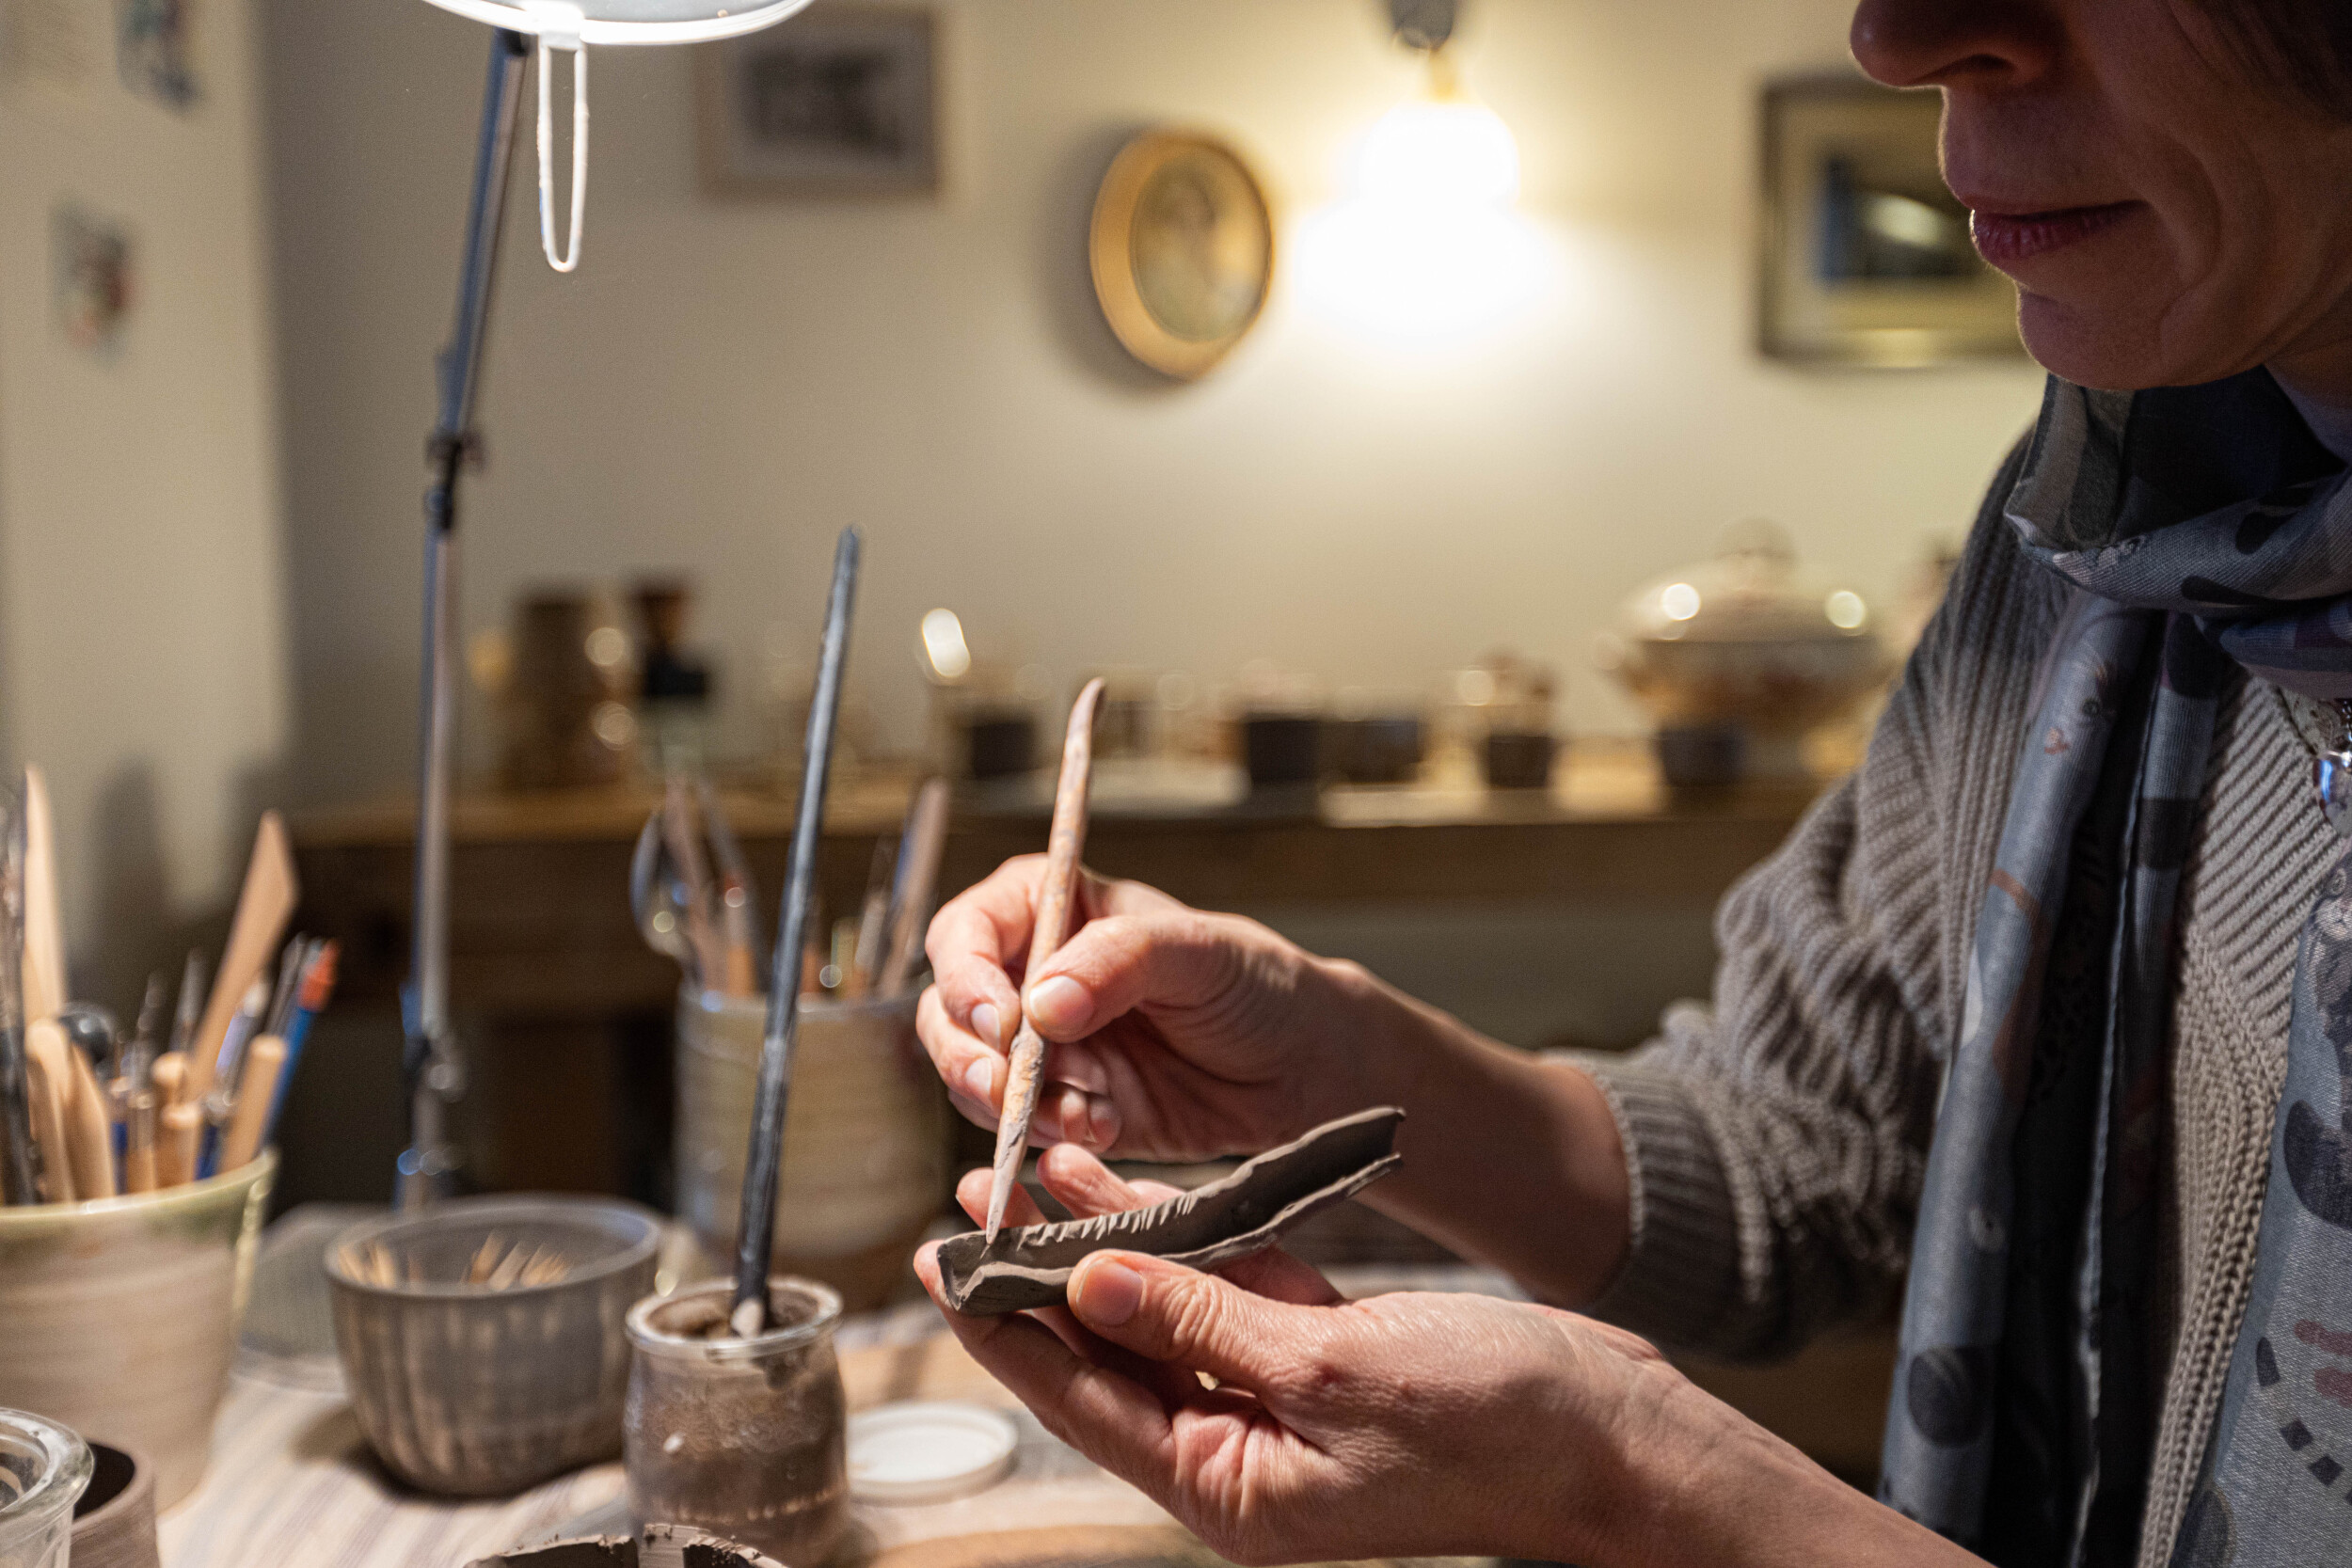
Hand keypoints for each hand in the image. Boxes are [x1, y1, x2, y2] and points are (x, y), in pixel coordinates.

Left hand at [918, 1148, 1985, 1567]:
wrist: (1622, 1437)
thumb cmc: (1499, 1425)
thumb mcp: (1335, 1369)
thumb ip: (1204, 1324)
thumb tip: (1087, 1285)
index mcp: (1231, 1488)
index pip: (1084, 1399)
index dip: (1007, 1327)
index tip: (941, 1262)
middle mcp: (1241, 1452)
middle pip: (1109, 1354)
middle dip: (1037, 1275)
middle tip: (968, 1198)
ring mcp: (1282, 1404)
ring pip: (1163, 1312)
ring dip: (1101, 1242)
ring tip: (1031, 1169)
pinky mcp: (1324, 1355)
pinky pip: (1228, 1294)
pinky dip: (1184, 1241)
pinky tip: (1137, 1189)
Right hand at [919, 857, 1386, 1162]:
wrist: (1305, 1071)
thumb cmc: (1259, 985)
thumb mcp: (1199, 951)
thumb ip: (1119, 960)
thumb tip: (1043, 1002)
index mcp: (1054, 909)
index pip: (967, 932)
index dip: (965, 977)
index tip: (998, 1020)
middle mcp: (1036, 976)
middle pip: (948, 1014)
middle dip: (970, 1056)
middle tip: (1009, 1086)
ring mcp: (1047, 1048)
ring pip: (975, 1079)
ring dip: (1013, 1104)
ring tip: (1084, 1108)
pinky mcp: (1067, 1107)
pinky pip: (1025, 1128)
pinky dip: (1053, 1134)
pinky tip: (1106, 1125)